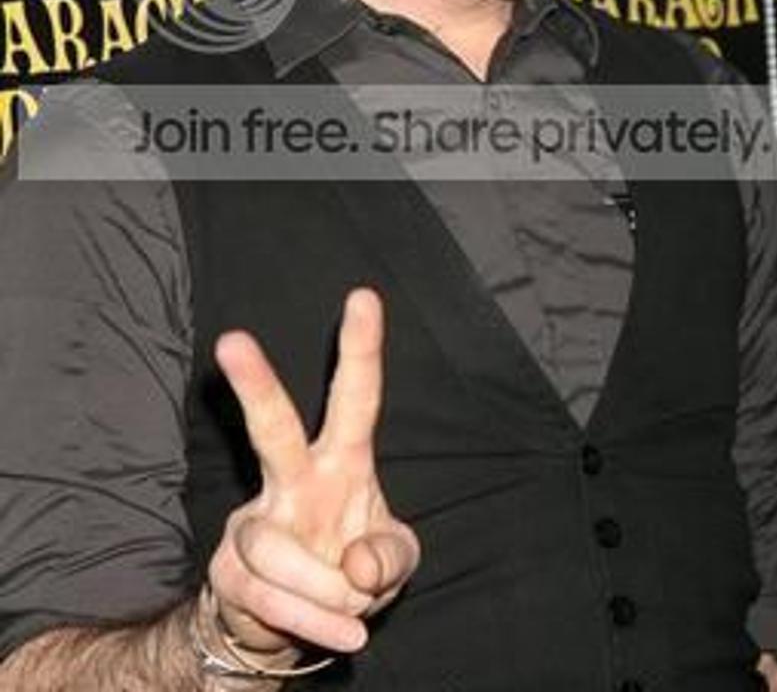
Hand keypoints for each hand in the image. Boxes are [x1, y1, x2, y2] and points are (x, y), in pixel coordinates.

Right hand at [207, 287, 419, 660]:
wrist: (293, 624)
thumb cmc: (349, 567)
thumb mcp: (394, 560)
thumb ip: (391, 556)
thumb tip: (356, 565)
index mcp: (342, 459)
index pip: (356, 396)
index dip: (361, 348)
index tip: (364, 296)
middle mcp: (293, 478)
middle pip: (272, 426)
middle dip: (254, 384)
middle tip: (232, 339)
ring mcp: (256, 520)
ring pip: (278, 550)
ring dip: (325, 592)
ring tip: (352, 607)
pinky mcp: (229, 569)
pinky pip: (271, 599)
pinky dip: (315, 622)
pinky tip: (346, 633)